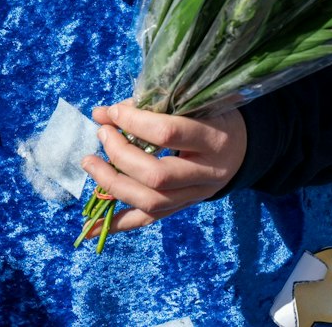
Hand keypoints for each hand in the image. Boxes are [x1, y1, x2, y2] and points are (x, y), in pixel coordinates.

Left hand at [78, 101, 247, 234]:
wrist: (243, 148)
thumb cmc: (214, 117)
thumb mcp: (194, 103)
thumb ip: (150, 106)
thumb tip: (102, 113)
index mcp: (213, 139)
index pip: (168, 133)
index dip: (134, 122)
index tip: (112, 112)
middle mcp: (206, 174)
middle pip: (157, 176)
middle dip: (120, 155)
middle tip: (103, 134)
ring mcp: (194, 196)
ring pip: (151, 203)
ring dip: (112, 184)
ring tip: (90, 163)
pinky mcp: (182, 208)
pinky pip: (147, 221)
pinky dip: (117, 224)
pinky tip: (89, 228)